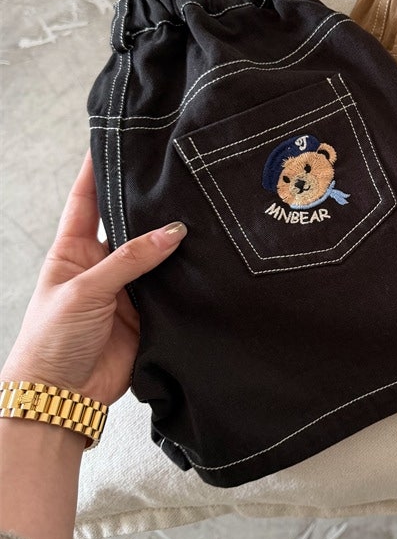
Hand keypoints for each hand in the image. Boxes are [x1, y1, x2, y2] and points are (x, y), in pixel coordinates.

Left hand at [0, 151, 185, 404]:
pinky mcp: (148, 313)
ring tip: (198, 213)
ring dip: (172, 242)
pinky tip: (203, 259)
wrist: (63, 397)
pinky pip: (171, 288)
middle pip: (128, 225)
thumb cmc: (51, 340)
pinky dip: (186, 276)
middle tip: (173, 178)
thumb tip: (172, 232)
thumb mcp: (84, 290)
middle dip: (148, 205)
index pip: (86, 201)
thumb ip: (129, 259)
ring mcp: (127, 289)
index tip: (113, 141)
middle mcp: (102, 265)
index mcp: (72, 251)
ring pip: (155, 256)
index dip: (96, 172)